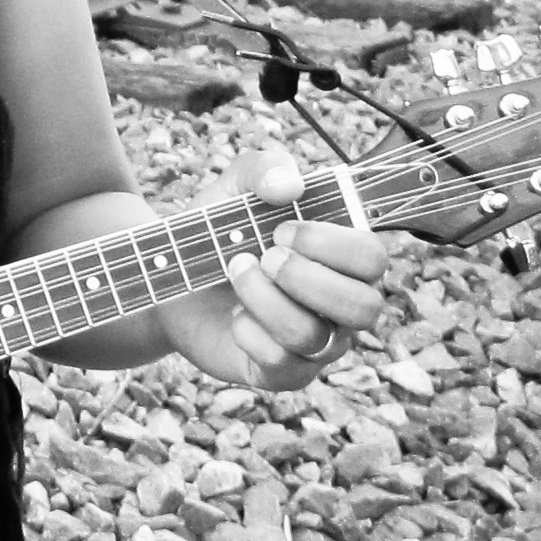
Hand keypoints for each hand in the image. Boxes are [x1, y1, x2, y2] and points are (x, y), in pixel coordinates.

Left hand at [163, 146, 395, 392]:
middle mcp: (340, 305)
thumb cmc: (218, 232)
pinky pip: (284, 365)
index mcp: (342, 258)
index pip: (372, 258)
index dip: (332, 244)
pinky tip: (233, 317)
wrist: (168, 277)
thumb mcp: (234, 187)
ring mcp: (316, 343)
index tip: (282, 228)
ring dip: (267, 301)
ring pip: (316, 337)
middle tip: (264, 255)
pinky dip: (251, 334)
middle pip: (365, 306)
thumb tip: (292, 184)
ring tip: (235, 272)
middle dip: (307, 278)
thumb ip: (264, 168)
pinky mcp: (282, 372)